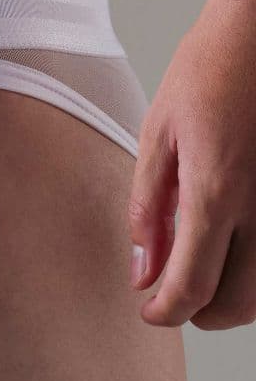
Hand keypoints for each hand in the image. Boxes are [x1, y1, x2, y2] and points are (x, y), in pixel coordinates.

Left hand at [128, 0, 255, 328]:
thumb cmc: (210, 68)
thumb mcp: (159, 133)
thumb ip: (149, 207)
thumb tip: (142, 269)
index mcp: (217, 192)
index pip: (191, 288)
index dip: (164, 312)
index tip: (149, 313)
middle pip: (238, 305)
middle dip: (200, 312)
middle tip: (172, 295)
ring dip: (235, 295)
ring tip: (202, 267)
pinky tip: (237, 239)